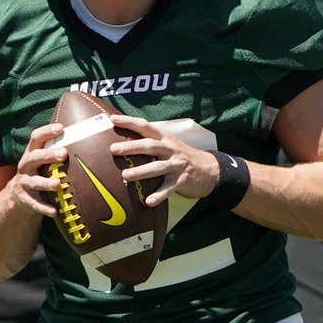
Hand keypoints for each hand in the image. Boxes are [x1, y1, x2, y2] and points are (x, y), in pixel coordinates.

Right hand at [6, 122, 68, 217]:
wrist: (16, 197)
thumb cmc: (39, 172)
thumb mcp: (42, 159)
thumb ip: (56, 149)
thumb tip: (85, 134)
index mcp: (32, 153)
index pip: (36, 138)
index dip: (47, 131)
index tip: (61, 128)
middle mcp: (26, 166)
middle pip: (34, 157)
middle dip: (48, 154)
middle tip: (64, 153)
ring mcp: (25, 183)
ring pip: (34, 182)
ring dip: (46, 183)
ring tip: (57, 184)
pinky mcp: (26, 200)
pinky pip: (35, 204)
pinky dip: (44, 208)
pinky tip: (54, 211)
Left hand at [107, 114, 221, 206]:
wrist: (209, 169)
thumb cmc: (181, 157)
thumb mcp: (169, 146)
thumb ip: (151, 143)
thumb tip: (123, 142)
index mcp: (165, 139)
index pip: (146, 127)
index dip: (130, 122)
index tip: (113, 119)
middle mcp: (171, 149)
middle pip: (150, 146)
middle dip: (132, 147)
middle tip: (114, 149)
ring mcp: (177, 165)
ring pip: (158, 167)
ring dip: (141, 171)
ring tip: (125, 175)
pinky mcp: (182, 181)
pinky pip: (168, 189)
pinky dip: (159, 195)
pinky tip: (148, 202)